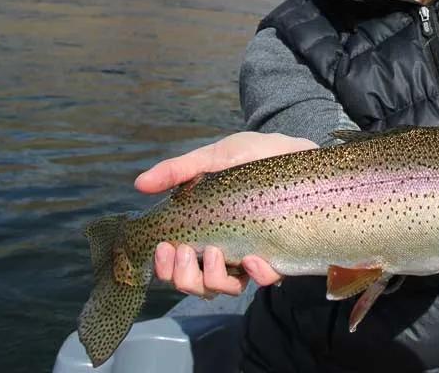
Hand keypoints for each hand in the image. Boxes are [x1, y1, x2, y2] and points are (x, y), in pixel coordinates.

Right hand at [134, 132, 316, 296]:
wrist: (299, 151)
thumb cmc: (256, 155)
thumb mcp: (215, 157)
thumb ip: (179, 170)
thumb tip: (138, 185)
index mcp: (206, 230)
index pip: (177, 263)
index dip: (164, 268)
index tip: (162, 249)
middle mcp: (226, 248)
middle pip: (196, 284)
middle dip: (183, 277)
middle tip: (185, 251)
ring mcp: (252, 254)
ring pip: (225, 288)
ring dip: (212, 278)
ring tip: (216, 251)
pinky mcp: (281, 255)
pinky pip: (266, 279)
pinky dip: (256, 274)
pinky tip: (252, 258)